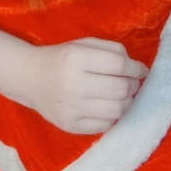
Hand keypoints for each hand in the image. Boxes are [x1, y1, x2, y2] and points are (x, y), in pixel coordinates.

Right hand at [26, 37, 147, 134]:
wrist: (30, 79)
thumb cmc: (61, 58)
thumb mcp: (83, 44)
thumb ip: (111, 50)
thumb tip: (137, 69)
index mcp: (76, 58)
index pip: (118, 64)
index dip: (135, 68)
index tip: (141, 70)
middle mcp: (73, 84)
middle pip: (120, 89)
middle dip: (134, 86)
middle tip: (133, 83)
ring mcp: (71, 108)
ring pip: (117, 110)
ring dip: (127, 102)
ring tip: (123, 96)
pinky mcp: (71, 126)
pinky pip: (105, 125)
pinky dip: (113, 116)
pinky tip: (108, 107)